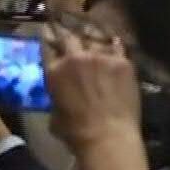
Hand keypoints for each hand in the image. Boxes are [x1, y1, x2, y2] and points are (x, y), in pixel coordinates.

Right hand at [42, 23, 149, 169]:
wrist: (107, 136)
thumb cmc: (76, 133)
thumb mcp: (54, 116)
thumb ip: (56, 98)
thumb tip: (61, 96)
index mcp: (54, 71)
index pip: (47, 47)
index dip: (48, 39)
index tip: (49, 34)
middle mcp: (75, 58)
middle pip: (70, 38)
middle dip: (70, 39)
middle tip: (75, 42)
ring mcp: (100, 57)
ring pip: (95, 41)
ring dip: (94, 46)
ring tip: (97, 48)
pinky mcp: (122, 62)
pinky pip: (118, 48)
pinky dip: (115, 49)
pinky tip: (116, 49)